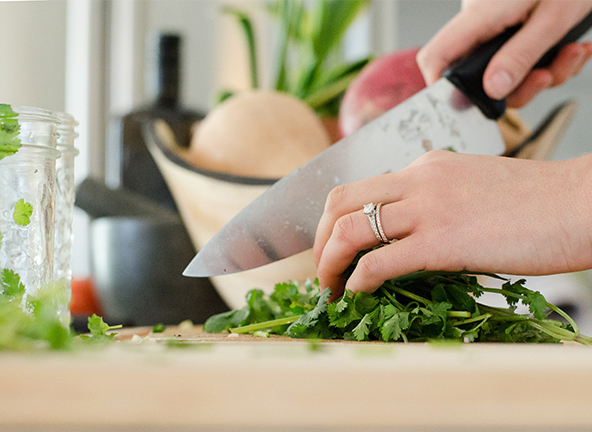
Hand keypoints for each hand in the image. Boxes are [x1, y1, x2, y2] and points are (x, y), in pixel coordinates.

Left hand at [313, 151, 591, 298]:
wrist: (581, 204)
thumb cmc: (537, 204)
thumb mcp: (474, 188)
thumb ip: (437, 203)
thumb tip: (410, 236)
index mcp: (425, 166)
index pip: (361, 187)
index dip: (336, 220)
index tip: (334, 247)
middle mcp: (418, 179)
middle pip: (340, 201)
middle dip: (318, 239)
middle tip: (321, 269)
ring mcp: (428, 208)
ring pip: (349, 230)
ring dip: (328, 263)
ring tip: (328, 288)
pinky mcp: (442, 242)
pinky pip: (379, 262)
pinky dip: (357, 281)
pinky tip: (357, 294)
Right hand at [417, 0, 591, 107]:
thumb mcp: (552, 18)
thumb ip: (521, 56)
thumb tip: (493, 90)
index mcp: (480, 16)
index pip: (436, 57)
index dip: (441, 87)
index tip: (464, 106)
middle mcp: (480, 23)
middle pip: (479, 76)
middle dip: (521, 87)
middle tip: (547, 76)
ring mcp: (495, 26)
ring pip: (506, 72)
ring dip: (544, 73)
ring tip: (571, 53)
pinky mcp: (511, 28)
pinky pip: (520, 59)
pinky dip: (549, 60)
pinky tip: (569, 47)